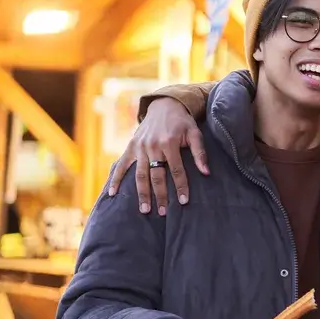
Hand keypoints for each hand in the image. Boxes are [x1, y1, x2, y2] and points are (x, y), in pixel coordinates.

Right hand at [106, 97, 208, 215]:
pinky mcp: (131, 147)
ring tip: (144, 210)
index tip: (184, 202)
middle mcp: (152, 146)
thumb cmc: (182, 122)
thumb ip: (200, 153)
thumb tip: (206, 173)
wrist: (164, 105)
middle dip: (160, 195)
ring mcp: (139, 147)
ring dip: (142, 193)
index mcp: (169, 143)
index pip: (176, 170)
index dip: (181, 186)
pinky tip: (113, 194)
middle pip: (156, 175)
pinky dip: (116, 179)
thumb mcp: (195, 133)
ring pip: (140, 174)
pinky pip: (122, 165)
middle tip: (163, 213)